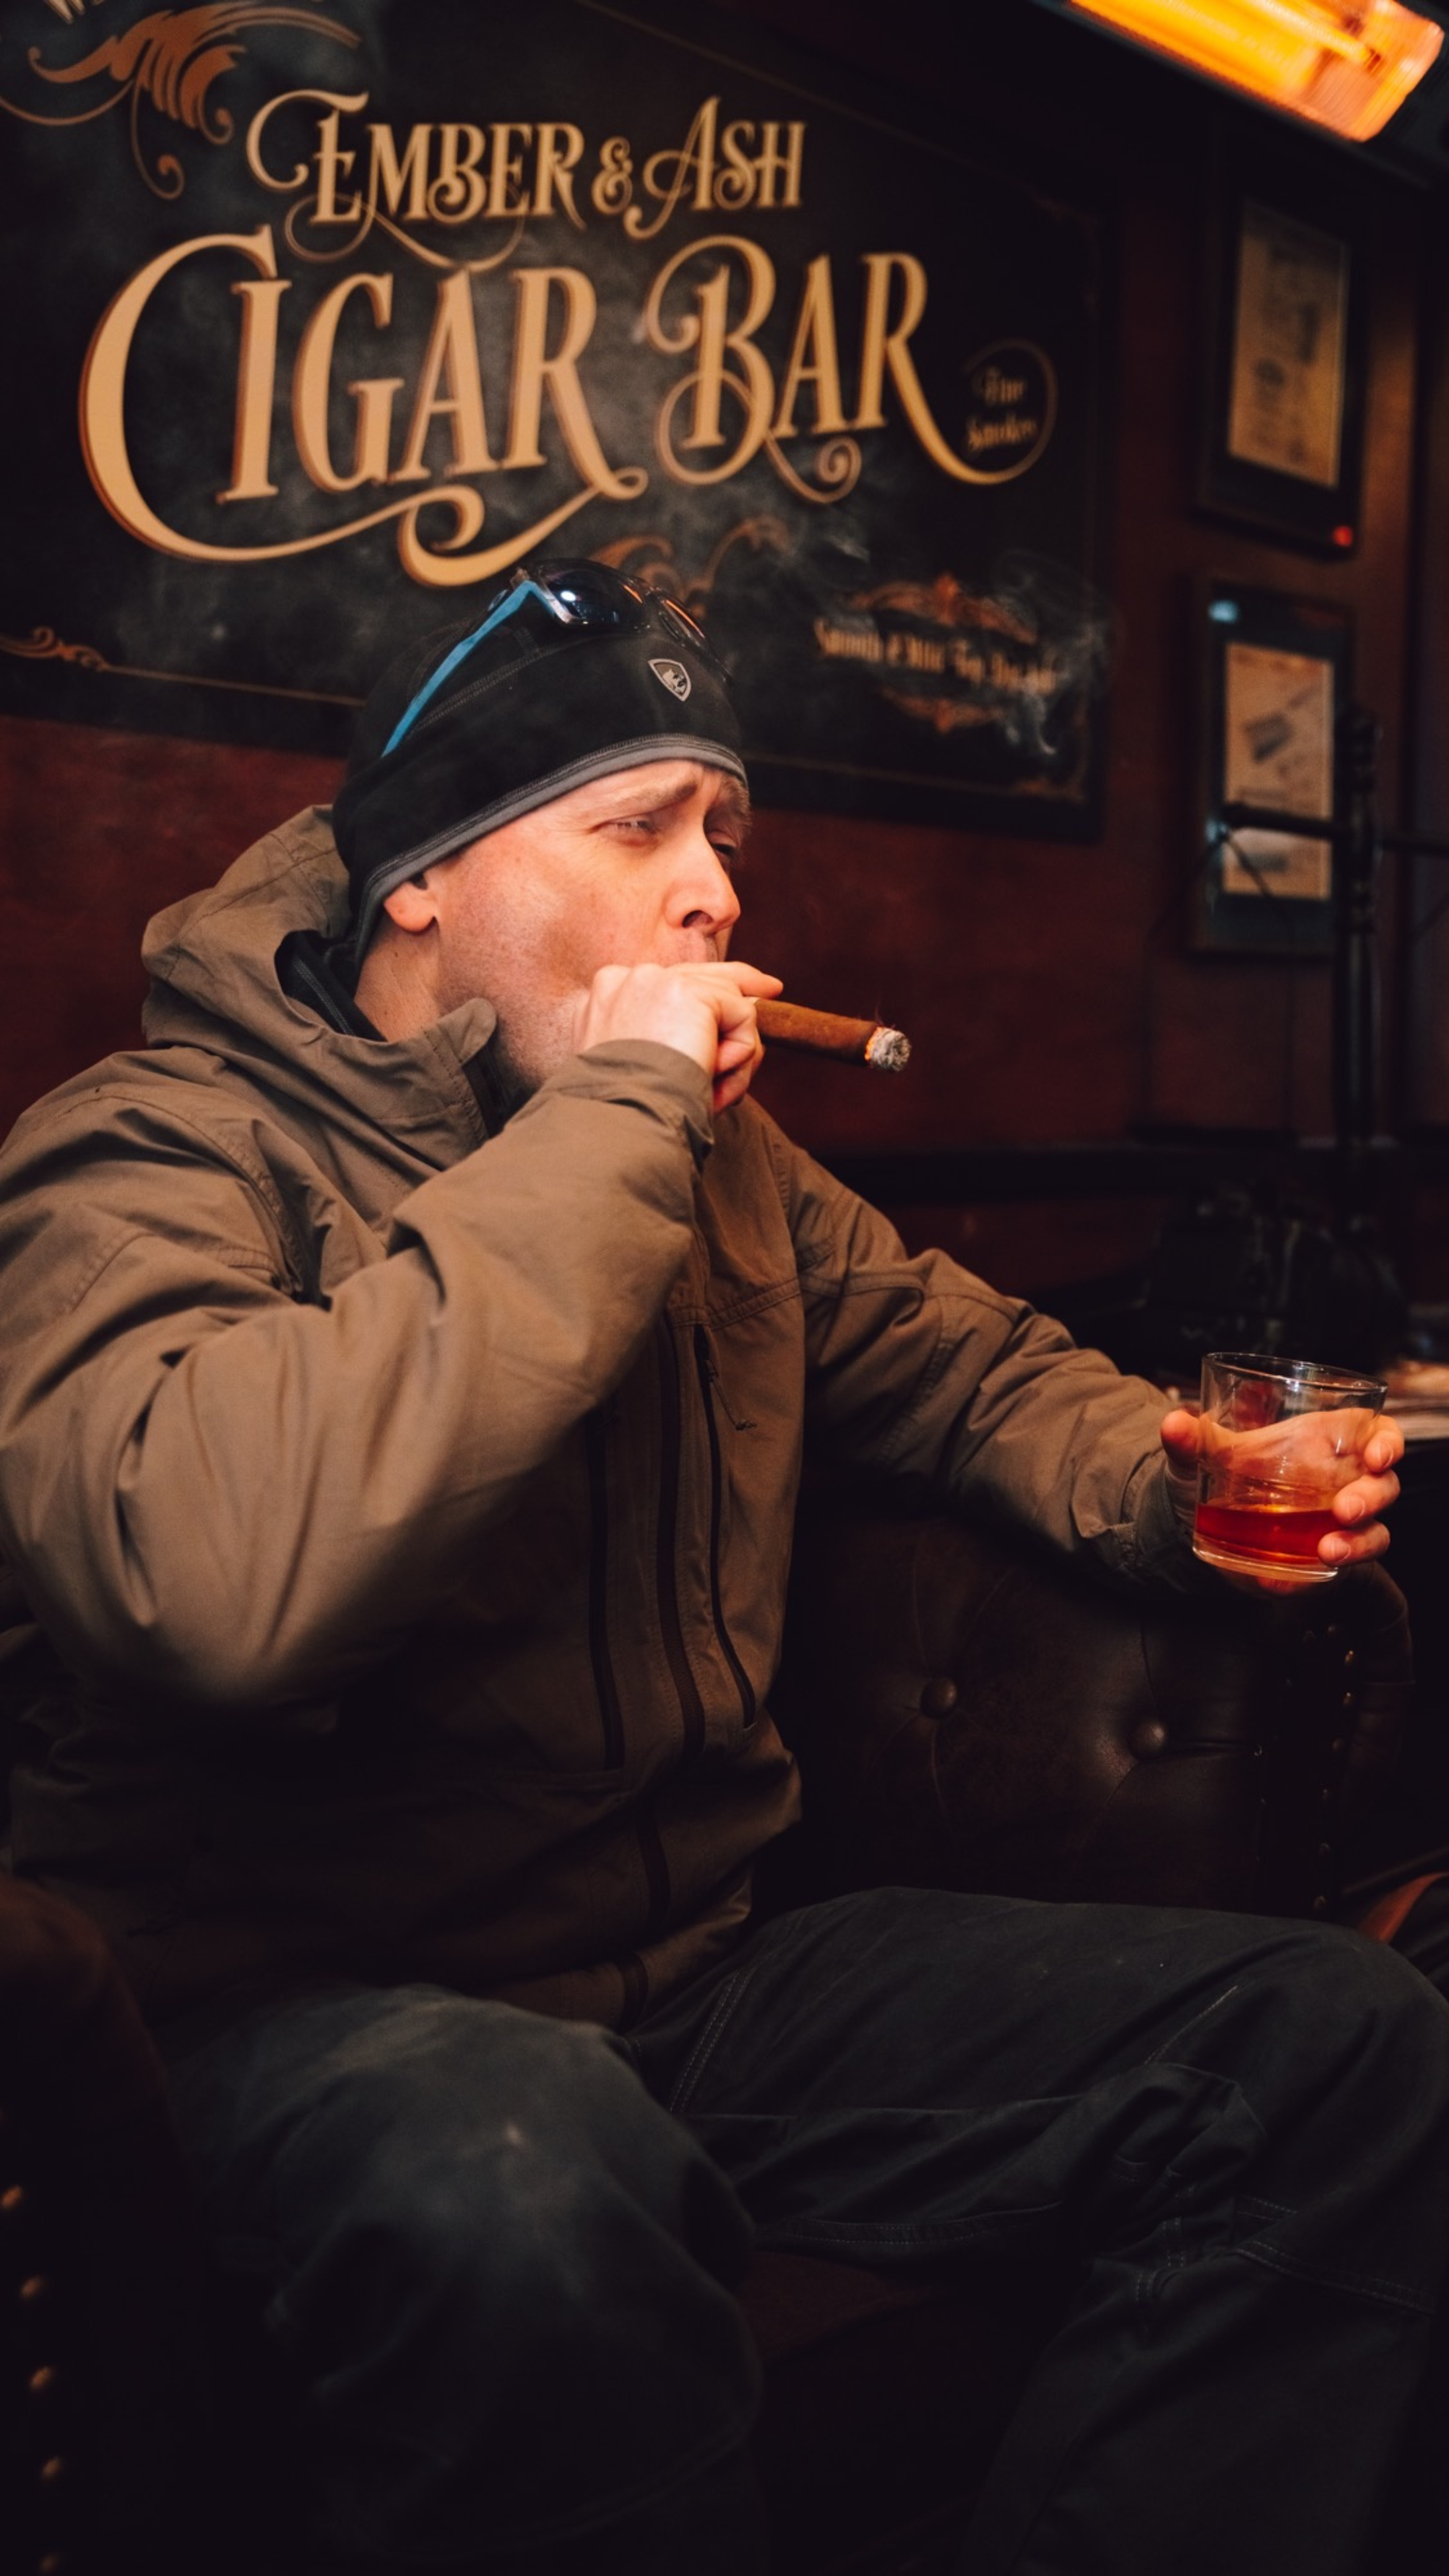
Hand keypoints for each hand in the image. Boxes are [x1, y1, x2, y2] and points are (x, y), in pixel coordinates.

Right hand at [578, 962, 783, 1111]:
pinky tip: (713, 1080)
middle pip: (702, 975)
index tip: (739, 991)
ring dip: (734, 1056)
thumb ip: (662, 1038)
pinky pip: (743, 1019)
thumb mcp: (637, 1069)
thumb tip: (714, 1027)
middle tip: (773, 988)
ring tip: (717, 1093)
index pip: (669, 981)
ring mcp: (660, 981)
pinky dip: (740, 1057)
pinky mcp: (692, 994)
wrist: (619, 1118)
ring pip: (728, 1005)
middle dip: (741, 986)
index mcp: (609, 995)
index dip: (705, 990)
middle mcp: (630, 978)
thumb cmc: (626, 1110)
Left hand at [1159, 1404, 1403, 1581]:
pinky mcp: (1320, 1559)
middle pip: (1382, 1487)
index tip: (1378, 1457)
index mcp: (1327, 1444)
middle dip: (1370, 1498)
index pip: (1379, 1436)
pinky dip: (1307, 1582)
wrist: (1200, 1522)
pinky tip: (1278, 1582)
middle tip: (1344, 1509)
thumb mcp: (1205, 1456)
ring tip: (1327, 1550)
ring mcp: (1336, 1524)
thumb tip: (1174, 1425)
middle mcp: (1341, 1483)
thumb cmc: (1221, 1474)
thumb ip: (1191, 1441)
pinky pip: (1333, 1573)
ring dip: (1357, 1544)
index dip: (1389, 1444)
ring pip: (1373, 1533)